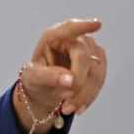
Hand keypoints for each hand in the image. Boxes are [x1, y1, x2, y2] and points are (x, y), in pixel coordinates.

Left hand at [14, 18, 108, 133]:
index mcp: (53, 37)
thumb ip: (49, 77)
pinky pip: (100, 80)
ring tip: (68, 109)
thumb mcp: (33, 78)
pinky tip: (79, 107)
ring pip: (96, 71)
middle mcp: (73, 40)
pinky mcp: (98, 63)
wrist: (44, 92)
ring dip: (84, 94)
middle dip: (77, 83)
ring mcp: (88, 50)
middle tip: (66, 104)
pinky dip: (89, 96)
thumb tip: (69, 80)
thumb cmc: (36, 79)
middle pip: (84, 57)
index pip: (69, 28)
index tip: (97, 25)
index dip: (83, 26)